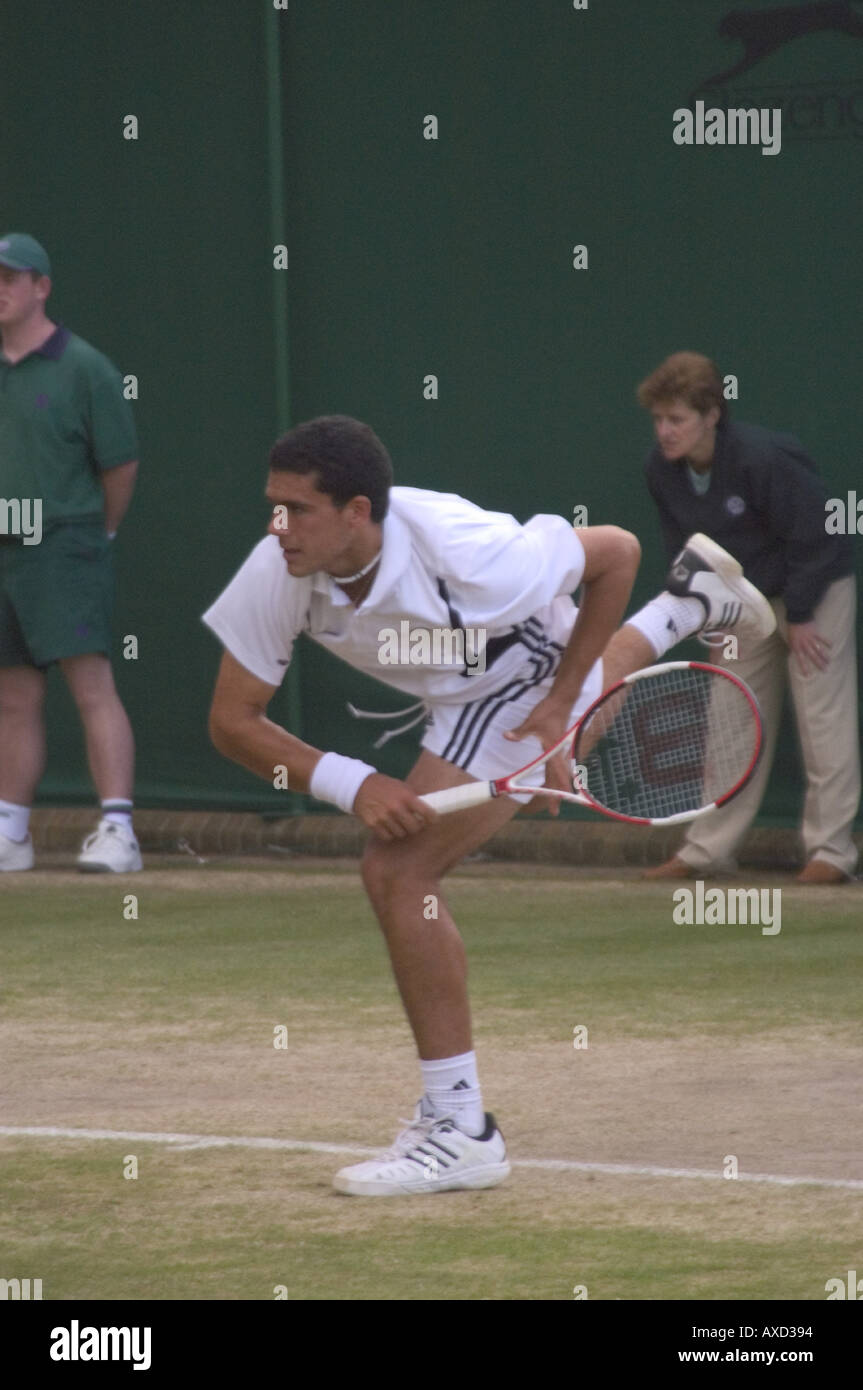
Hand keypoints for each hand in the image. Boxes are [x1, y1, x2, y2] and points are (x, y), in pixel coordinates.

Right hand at [353, 772, 438, 840]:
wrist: (359, 786)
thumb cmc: (385, 786)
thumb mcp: (402, 787)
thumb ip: (413, 798)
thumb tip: (429, 809)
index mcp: (406, 797)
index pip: (426, 813)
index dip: (433, 818)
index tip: (433, 820)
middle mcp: (396, 808)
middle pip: (414, 828)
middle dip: (416, 826)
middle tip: (415, 823)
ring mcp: (384, 817)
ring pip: (401, 834)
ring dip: (402, 830)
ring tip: (399, 823)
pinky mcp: (373, 824)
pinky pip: (388, 836)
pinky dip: (390, 834)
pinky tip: (389, 826)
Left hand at [503, 694, 572, 817]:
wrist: (561, 701)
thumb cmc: (548, 712)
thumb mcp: (532, 721)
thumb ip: (520, 732)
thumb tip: (507, 736)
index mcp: (553, 751)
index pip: (556, 775)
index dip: (557, 791)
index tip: (556, 804)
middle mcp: (558, 754)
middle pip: (558, 779)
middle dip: (556, 795)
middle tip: (554, 811)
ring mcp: (559, 751)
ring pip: (558, 774)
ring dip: (556, 787)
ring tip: (554, 801)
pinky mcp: (557, 747)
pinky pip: (556, 766)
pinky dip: (554, 777)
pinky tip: (551, 781)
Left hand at [787, 622, 830, 675]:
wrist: (797, 617)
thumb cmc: (792, 629)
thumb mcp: (790, 640)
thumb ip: (795, 647)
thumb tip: (796, 654)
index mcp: (797, 646)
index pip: (800, 659)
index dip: (804, 667)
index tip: (808, 675)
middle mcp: (804, 644)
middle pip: (812, 656)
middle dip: (819, 663)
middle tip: (825, 670)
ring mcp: (810, 639)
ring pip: (818, 649)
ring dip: (824, 655)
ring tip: (829, 661)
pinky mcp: (815, 633)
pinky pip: (822, 638)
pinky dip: (827, 642)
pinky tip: (831, 646)